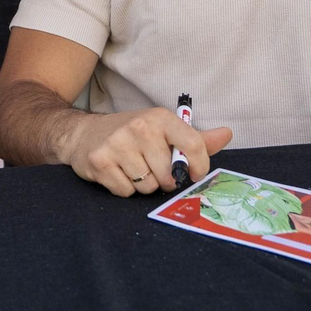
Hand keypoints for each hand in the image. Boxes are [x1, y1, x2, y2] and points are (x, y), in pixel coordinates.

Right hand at [60, 106, 232, 195]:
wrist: (83, 134)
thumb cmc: (132, 135)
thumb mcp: (163, 131)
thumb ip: (196, 139)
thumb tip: (227, 134)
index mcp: (160, 118)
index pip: (193, 146)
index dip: (198, 167)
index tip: (192, 173)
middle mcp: (139, 127)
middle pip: (168, 175)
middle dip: (163, 180)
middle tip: (152, 168)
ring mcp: (117, 144)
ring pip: (147, 186)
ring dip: (143, 185)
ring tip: (132, 169)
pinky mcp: (99, 161)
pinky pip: (126, 192)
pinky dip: (124, 188)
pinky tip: (117, 173)